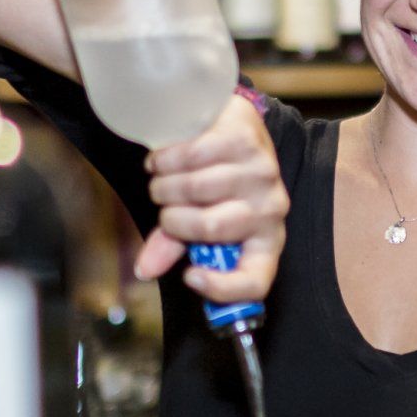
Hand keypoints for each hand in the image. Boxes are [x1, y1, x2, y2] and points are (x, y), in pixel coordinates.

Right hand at [133, 94, 287, 304]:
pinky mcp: (246, 140)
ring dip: (164, 186)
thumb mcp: (196, 221)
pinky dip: (165, 160)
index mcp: (265, 242)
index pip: (255, 281)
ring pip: (196, 188)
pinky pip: (193, 155)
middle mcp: (272, 210)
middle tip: (162, 207)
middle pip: (210, 227)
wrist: (231, 129)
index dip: (222, 288)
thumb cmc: (216, 186)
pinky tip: (159, 161)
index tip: (188, 275)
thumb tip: (144, 270)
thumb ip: (172, 246)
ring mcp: (263, 172)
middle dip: (172, 218)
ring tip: (159, 182)